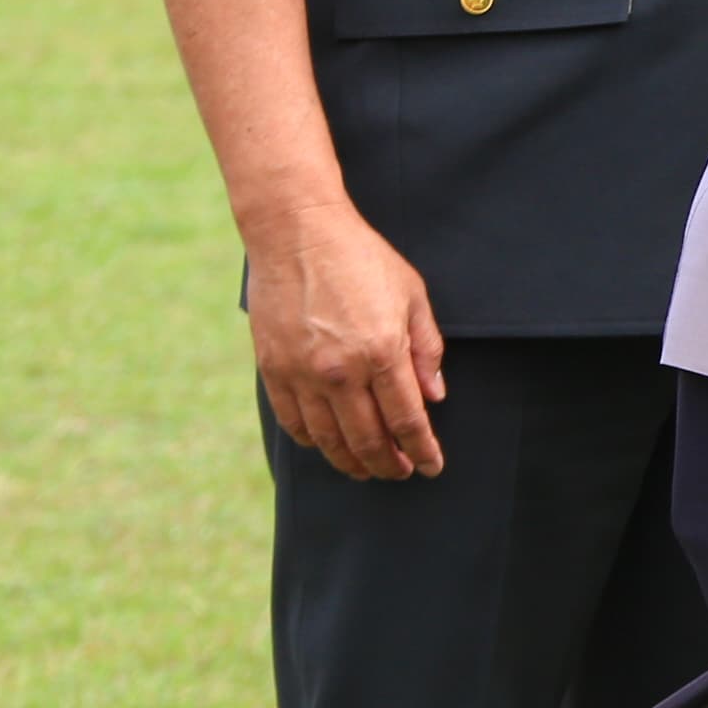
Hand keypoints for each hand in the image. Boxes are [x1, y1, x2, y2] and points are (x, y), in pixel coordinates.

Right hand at [244, 200, 447, 480]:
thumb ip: (426, 349)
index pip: (407, 420)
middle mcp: (341, 371)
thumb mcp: (412, 295)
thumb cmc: (362, 259)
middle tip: (400, 473)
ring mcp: (302, 374)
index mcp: (382, 352)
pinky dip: (314, 441)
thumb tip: (434, 396)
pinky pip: (294, 422)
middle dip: (389, 463)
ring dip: (351, 461)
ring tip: (367, 469)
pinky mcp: (273, 370)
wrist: (297, 233)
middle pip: (368, 439)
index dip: (422, 450)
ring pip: (329, 440)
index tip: (431, 467)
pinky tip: (328, 445)